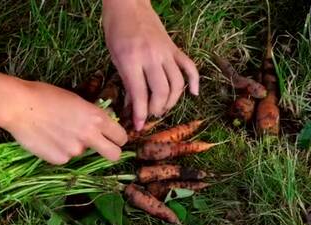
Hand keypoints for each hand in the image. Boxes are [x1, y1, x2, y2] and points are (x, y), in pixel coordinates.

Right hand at [2, 80, 127, 164]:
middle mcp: (89, 136)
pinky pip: (64, 157)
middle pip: (114, 155)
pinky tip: (47, 137)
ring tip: (56, 131)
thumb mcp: (76, 99)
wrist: (19, 106)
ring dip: (74, 145)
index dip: (119, 138)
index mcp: (96, 118)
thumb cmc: (45, 96)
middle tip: (103, 148)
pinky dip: (58, 150)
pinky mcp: (59, 159)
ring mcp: (74, 150)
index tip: (114, 139)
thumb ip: (91, 114)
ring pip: (82, 153)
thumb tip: (102, 123)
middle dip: (112, 152)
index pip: (121, 136)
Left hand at [102, 0, 199, 129]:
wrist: (128, 5)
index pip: (140, 94)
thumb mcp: (115, 59)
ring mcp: (166, 52)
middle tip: (150, 115)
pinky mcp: (175, 48)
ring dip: (172, 101)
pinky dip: (194, 81)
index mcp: (132, 60)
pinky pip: (189, 66)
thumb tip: (132, 106)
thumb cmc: (116, 31)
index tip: (139, 127)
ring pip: (177, 83)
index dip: (140, 114)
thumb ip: (127, 82)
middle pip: (162, 92)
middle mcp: (151, 57)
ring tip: (163, 108)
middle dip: (156, 109)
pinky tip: (193, 94)